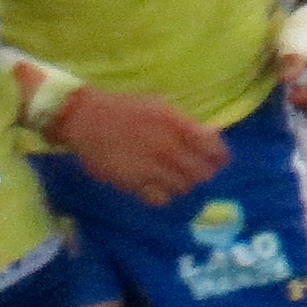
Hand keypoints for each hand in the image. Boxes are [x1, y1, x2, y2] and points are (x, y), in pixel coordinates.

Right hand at [58, 90, 228, 205]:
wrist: (86, 120)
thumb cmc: (124, 109)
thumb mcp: (159, 107)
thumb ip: (184, 124)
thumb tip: (210, 137)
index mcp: (176, 124)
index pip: (211, 147)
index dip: (219, 156)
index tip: (219, 160)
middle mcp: (167, 147)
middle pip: (200, 172)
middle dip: (203, 173)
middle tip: (198, 172)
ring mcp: (151, 167)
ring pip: (183, 187)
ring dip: (183, 184)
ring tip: (176, 178)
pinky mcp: (134, 183)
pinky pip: (161, 198)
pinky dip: (164, 195)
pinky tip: (157, 187)